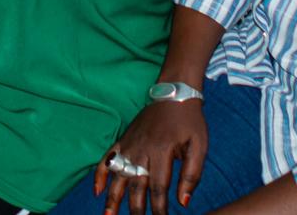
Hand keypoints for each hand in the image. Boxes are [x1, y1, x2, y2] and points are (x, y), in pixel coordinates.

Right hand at [92, 95, 205, 214]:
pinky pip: (107, 158)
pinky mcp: (123, 140)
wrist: (175, 93)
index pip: (158, 188)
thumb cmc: (190, 121)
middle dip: (136, 210)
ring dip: (113, 198)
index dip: (159, 209)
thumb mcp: (199, 146)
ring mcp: (129, 144)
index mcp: (162, 151)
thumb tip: (183, 202)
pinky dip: (100, 174)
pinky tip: (97, 191)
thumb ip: (192, 174)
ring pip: (118, 176)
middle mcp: (142, 149)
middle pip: (136, 186)